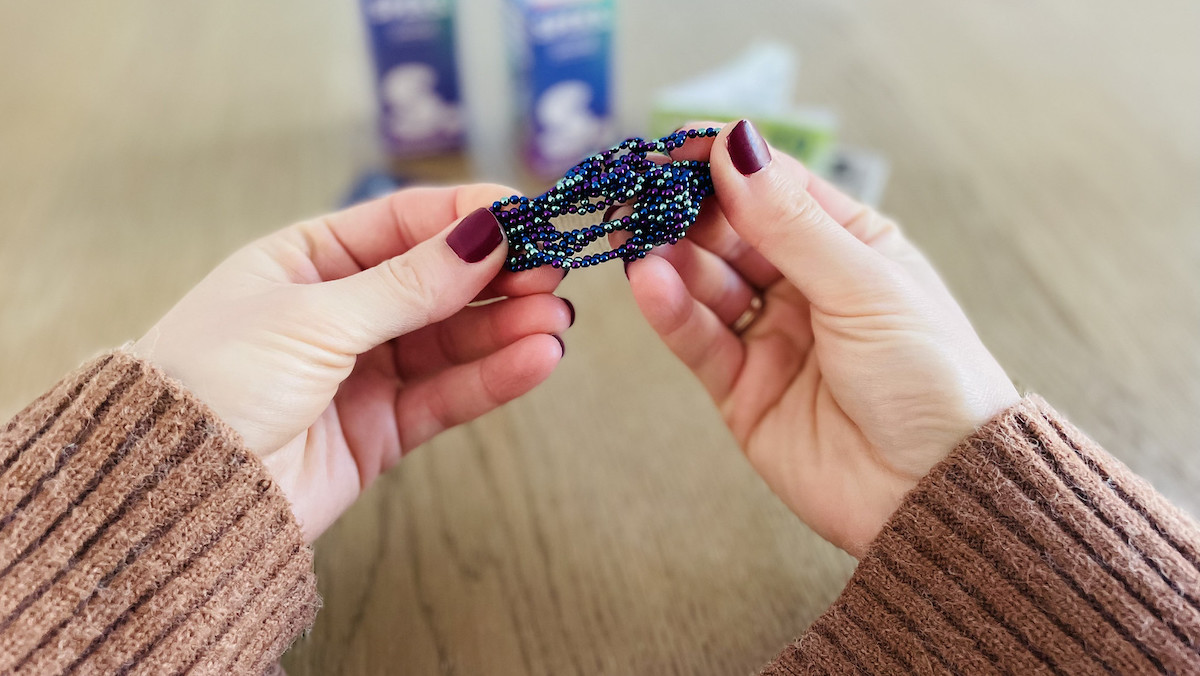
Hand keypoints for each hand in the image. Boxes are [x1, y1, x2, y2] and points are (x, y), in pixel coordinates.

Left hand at [131, 185, 571, 541]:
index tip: (527, 216)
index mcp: (308, 260)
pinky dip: (493, 377)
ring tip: (556, 320)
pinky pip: (447, 394)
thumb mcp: (313, 316)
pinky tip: (536, 359)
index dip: (467, 217)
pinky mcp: (381, 430)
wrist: (171, 493)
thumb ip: (406, 283)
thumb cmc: (214, 379)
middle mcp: (341, 311)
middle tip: (555, 272)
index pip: (403, 224)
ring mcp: (363, 371)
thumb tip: (484, 233)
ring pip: (452, 340)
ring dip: (507, 328)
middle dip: (499, 276)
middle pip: (438, 283)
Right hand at [624, 121, 1019, 556]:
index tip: (673, 142)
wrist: (935, 492)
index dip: (725, 163)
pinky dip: (671, 311)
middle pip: (731, 232)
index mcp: (850, 245)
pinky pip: (699, 339)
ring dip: (670, 258)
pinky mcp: (742, 388)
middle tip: (639, 192)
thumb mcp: (864, 286)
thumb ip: (791, 222)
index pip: (775, 187)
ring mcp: (772, 336)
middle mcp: (806, 285)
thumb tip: (736, 145)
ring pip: (706, 283)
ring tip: (636, 239)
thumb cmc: (929, 379)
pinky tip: (649, 283)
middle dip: (685, 210)